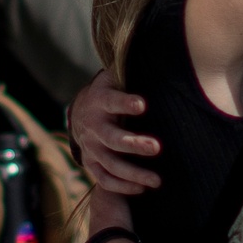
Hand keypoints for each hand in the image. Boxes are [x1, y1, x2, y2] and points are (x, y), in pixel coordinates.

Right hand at [69, 70, 161, 192]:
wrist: (81, 109)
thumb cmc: (110, 90)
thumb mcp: (115, 76)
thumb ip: (131, 71)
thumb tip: (161, 53)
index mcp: (100, 100)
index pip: (112, 101)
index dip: (125, 103)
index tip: (142, 104)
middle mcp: (94, 126)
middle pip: (113, 138)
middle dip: (134, 144)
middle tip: (156, 147)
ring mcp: (91, 147)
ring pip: (111, 164)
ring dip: (133, 173)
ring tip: (157, 180)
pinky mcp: (91, 162)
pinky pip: (104, 179)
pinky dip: (122, 186)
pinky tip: (142, 189)